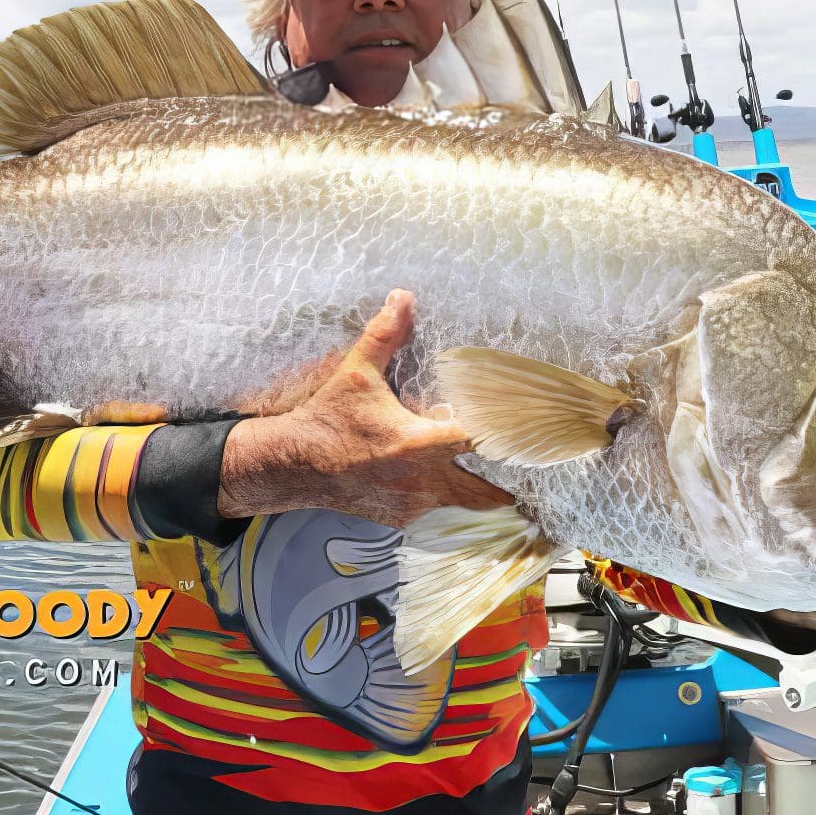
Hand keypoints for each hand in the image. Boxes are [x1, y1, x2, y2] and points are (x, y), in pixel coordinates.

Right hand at [216, 288, 514, 526]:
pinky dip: (435, 498)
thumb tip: (403, 297)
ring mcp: (410, 504)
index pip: (479, 441)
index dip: (503, 435)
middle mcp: (421, 480)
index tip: (522, 431)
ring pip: (455, 503)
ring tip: (491, 487)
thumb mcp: (356, 373)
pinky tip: (431, 482)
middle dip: (501, 489)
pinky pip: (428, 510)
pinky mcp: (397, 518)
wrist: (293, 464)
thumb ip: (384, 336)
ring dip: (468, 491)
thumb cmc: (328, 418)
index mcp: (419, 444)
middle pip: (482, 492)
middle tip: (520, 481)